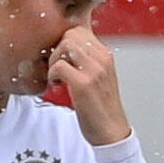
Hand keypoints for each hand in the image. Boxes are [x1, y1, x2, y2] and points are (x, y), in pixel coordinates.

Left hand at [47, 27, 131, 145]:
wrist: (111, 131)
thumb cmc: (101, 106)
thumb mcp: (98, 76)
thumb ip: (86, 59)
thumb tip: (65, 44)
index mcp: (106, 55)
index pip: (79, 30)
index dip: (64, 41)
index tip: (62, 58)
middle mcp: (103, 59)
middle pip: (70, 34)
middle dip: (57, 48)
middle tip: (57, 67)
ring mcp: (95, 71)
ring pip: (64, 45)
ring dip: (54, 60)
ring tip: (57, 76)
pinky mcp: (84, 85)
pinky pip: (59, 66)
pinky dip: (52, 74)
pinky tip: (57, 85)